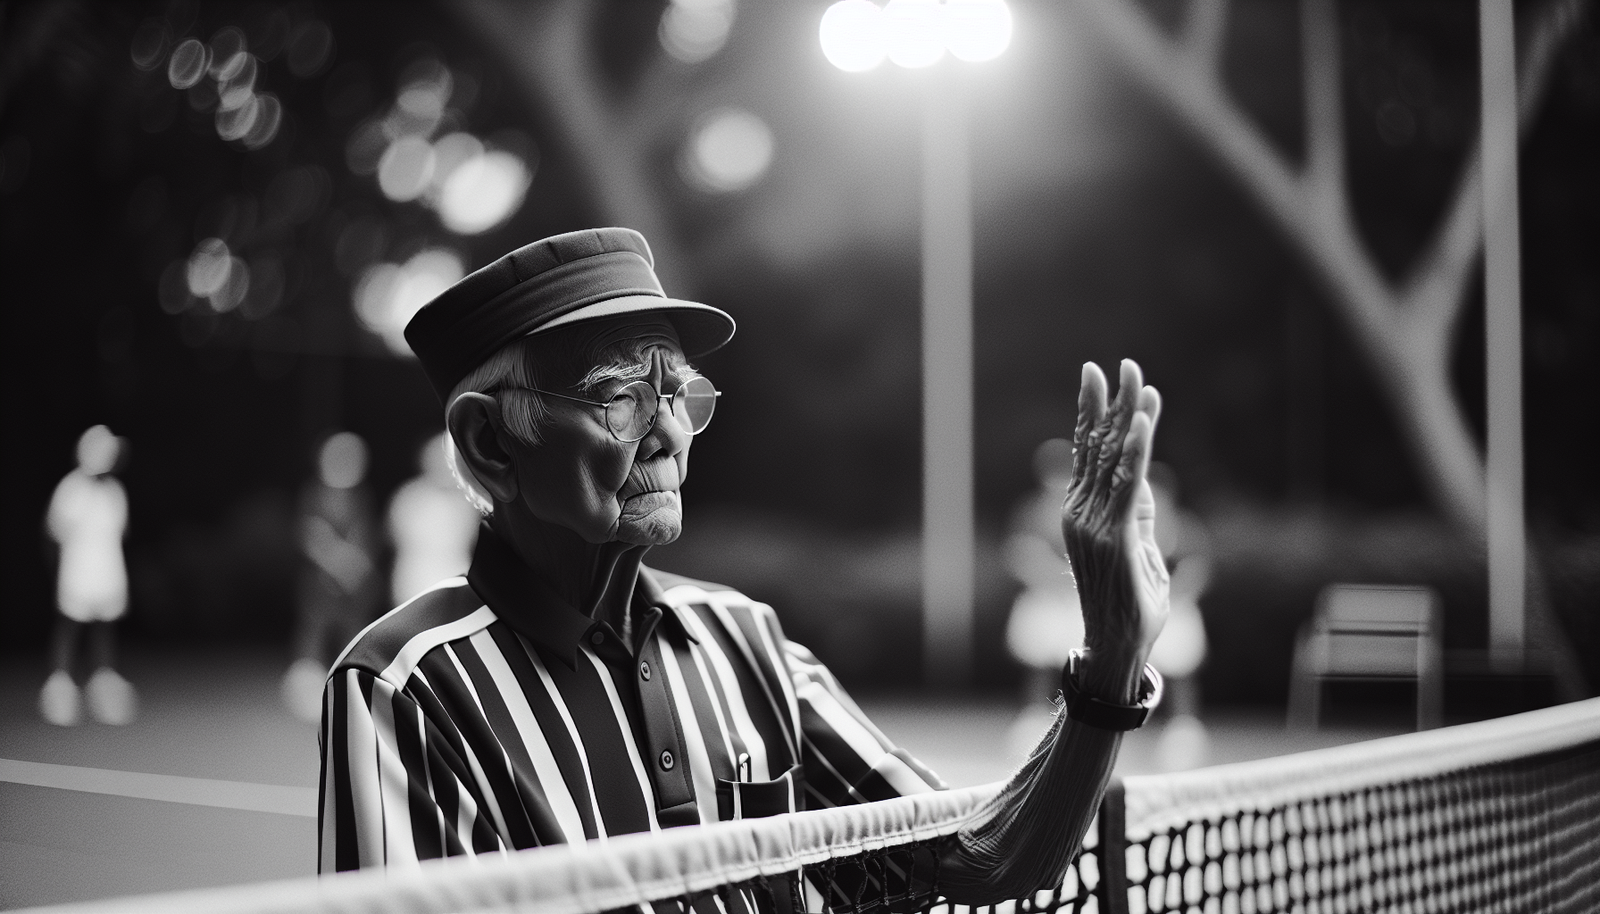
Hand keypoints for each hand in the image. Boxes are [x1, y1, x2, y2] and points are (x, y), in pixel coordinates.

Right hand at [1061, 360, 1168, 682]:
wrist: (1119, 646)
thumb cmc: (1131, 604)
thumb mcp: (1139, 547)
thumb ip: (1140, 511)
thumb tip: (1144, 478)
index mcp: (1080, 512)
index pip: (1089, 453)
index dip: (1096, 413)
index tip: (1102, 377)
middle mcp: (1080, 512)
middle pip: (1097, 447)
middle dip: (1111, 402)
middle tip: (1121, 363)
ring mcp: (1093, 523)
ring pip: (1112, 459)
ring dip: (1126, 415)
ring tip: (1135, 378)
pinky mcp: (1115, 536)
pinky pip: (1127, 485)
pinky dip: (1134, 452)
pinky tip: (1140, 423)